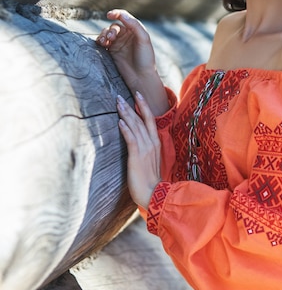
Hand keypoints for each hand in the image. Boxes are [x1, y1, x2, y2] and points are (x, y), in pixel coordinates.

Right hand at [96, 9, 155, 83]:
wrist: (141, 77)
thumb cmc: (145, 58)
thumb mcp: (144, 39)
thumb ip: (134, 25)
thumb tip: (122, 15)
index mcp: (135, 30)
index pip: (124, 17)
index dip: (116, 13)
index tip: (109, 15)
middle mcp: (126, 35)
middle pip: (114, 26)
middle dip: (110, 30)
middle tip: (111, 38)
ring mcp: (118, 44)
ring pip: (106, 34)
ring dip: (103, 35)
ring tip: (105, 42)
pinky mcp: (111, 52)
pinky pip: (102, 43)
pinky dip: (100, 41)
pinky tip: (101, 44)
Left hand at [117, 92, 160, 208]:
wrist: (154, 194)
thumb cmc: (150, 181)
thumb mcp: (150, 161)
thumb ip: (146, 150)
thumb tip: (137, 143)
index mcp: (156, 143)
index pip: (150, 120)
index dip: (144, 106)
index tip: (137, 95)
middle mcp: (152, 143)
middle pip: (141, 120)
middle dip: (131, 107)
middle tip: (120, 97)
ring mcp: (145, 149)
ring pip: (135, 127)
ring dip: (126, 114)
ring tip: (118, 104)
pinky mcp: (137, 157)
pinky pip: (131, 139)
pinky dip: (126, 129)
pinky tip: (120, 121)